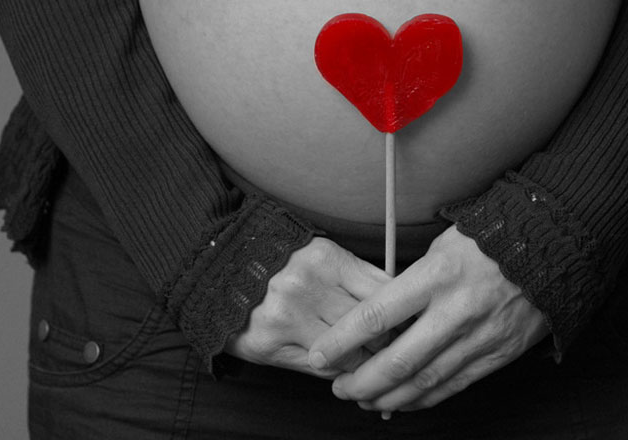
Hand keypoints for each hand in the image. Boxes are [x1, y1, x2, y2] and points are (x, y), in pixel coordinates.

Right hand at [226, 237, 389, 377]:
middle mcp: (308, 286)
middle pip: (372, 326)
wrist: (217, 272)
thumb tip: (399, 306)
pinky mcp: (270, 344)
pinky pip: (321, 369)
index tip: (410, 322)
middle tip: (392, 347)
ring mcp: (289, 317)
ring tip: (366, 358)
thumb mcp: (318, 256)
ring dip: (363, 361)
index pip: (385, 292)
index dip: (402, 312)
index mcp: (326, 258)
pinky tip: (340, 365)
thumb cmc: (276, 262)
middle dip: (387, 341)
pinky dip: (337, 371)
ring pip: (350, 353)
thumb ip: (355, 276)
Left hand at [307, 226, 549, 411]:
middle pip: (398, 360)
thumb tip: (378, 313)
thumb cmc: (489, 239)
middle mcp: (457, 309)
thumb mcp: (443, 244)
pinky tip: (403, 401)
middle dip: (361, 381)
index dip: (343, 340)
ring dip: (388, 397)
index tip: (320, 354)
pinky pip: (454, 385)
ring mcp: (480, 335)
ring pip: (424, 381)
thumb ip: (411, 281)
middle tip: (338, 387)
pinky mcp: (498, 353)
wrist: (550, 247)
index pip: (378, 314)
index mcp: (437, 274)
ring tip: (364, 399)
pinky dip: (424, 399)